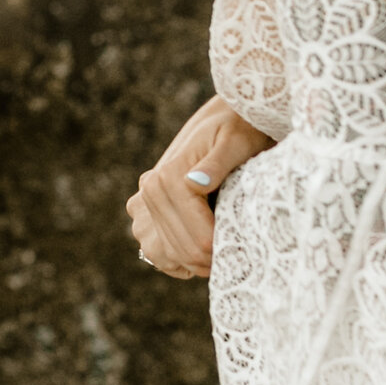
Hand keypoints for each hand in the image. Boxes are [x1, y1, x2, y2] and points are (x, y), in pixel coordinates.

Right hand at [127, 95, 274, 278]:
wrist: (222, 121)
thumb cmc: (237, 130)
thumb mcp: (236, 142)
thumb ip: (217, 162)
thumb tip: (194, 182)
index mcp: (169, 177)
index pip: (198, 239)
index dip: (223, 251)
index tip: (244, 250)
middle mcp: (150, 189)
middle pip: (181, 250)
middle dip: (209, 261)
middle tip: (236, 259)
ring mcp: (141, 200)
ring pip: (163, 254)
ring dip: (190, 263)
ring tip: (216, 257)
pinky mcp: (141, 208)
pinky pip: (152, 249)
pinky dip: (172, 259)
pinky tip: (195, 255)